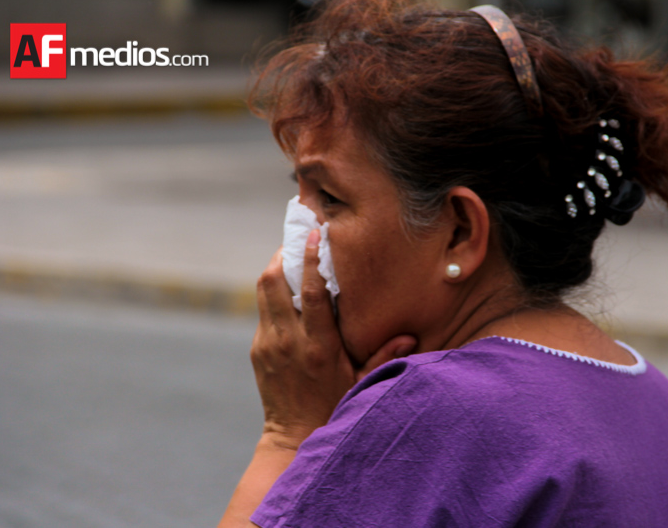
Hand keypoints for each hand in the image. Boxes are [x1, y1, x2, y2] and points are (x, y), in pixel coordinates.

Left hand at [250, 229, 415, 446]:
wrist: (294, 435)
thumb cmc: (335, 407)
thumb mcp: (363, 382)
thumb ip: (384, 356)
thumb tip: (409, 335)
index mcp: (318, 345)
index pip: (310, 290)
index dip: (310, 257)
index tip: (315, 232)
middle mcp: (288, 340)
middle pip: (273, 280)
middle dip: (283, 253)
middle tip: (299, 238)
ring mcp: (268, 343)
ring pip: (263, 290)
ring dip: (275, 268)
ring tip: (291, 256)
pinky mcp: (258, 349)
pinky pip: (264, 310)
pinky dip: (274, 293)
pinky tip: (289, 290)